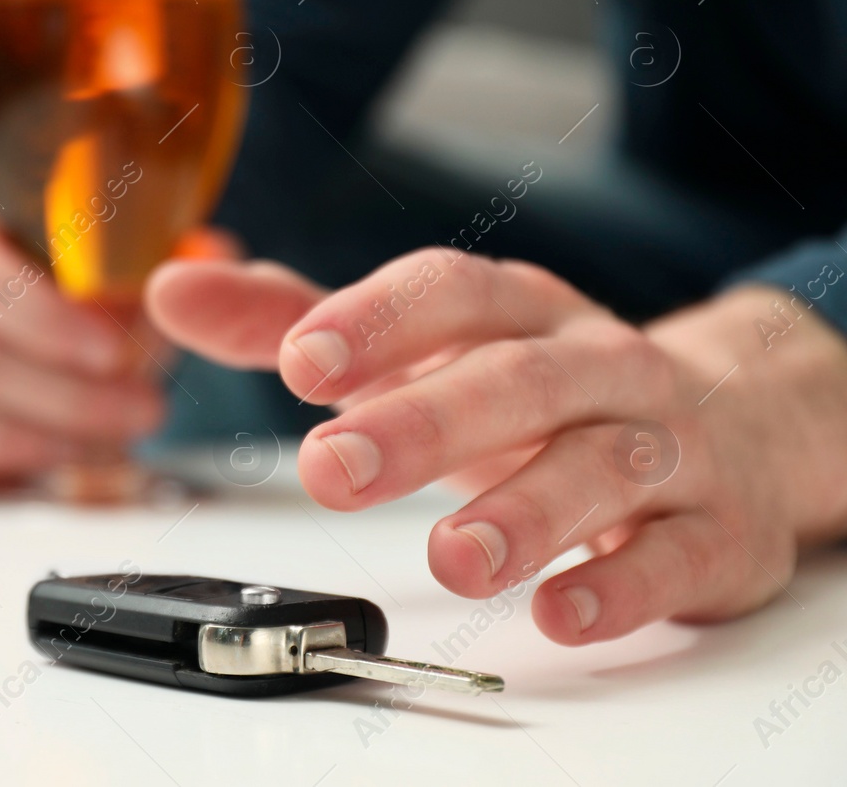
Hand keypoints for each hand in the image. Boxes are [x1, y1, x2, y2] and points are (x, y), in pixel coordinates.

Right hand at [0, 219, 166, 495]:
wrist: (56, 386)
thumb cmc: (92, 329)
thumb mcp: (141, 287)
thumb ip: (179, 261)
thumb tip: (209, 254)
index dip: (46, 319)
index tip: (113, 352)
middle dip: (69, 399)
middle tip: (141, 412)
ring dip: (40, 444)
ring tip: (107, 447)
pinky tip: (40, 474)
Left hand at [146, 248, 846, 643]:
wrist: (728, 427)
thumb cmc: (540, 384)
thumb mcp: (422, 344)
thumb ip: (296, 321)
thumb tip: (172, 290)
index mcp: (516, 310)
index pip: (450, 293)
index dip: (377, 322)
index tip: (300, 363)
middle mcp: (593, 362)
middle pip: (518, 379)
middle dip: (426, 421)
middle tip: (333, 468)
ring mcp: (661, 442)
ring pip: (602, 463)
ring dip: (527, 510)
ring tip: (452, 557)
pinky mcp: (710, 528)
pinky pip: (674, 553)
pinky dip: (622, 583)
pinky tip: (564, 610)